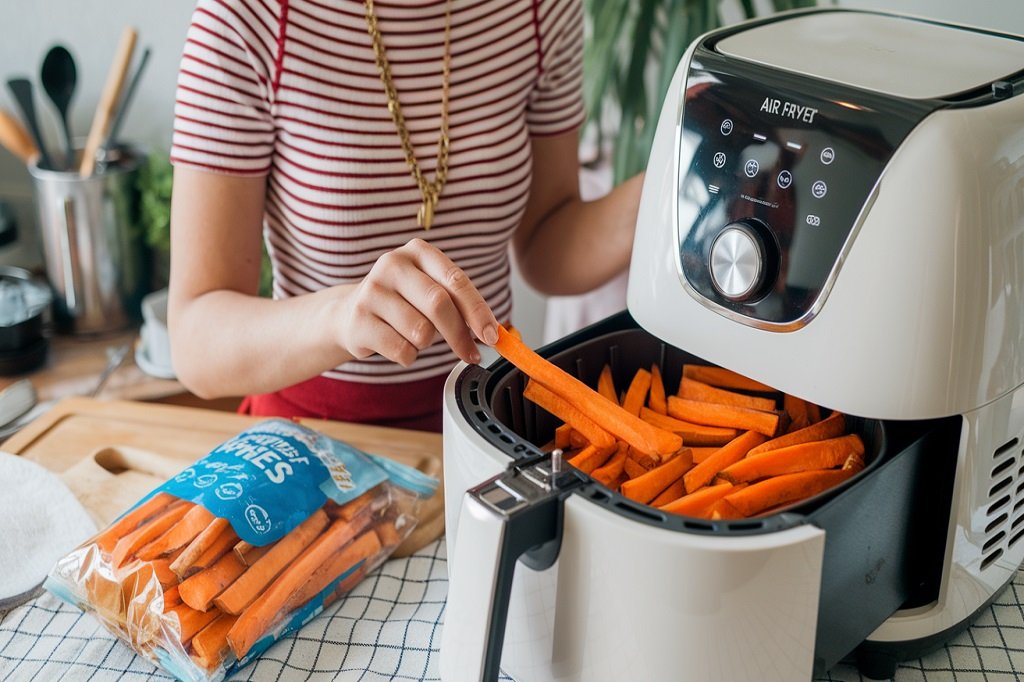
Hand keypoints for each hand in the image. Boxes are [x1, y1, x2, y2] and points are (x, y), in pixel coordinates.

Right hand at [336, 238, 499, 366]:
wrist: (350, 313)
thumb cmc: (402, 303)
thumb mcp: (430, 291)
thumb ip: (460, 305)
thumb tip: (493, 333)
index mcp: (418, 252)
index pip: (456, 281)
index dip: (478, 311)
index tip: (493, 336)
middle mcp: (392, 264)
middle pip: (439, 304)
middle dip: (459, 334)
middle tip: (470, 353)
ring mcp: (372, 291)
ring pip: (420, 331)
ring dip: (426, 344)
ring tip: (412, 335)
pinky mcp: (358, 320)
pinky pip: (401, 350)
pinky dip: (408, 356)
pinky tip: (396, 343)